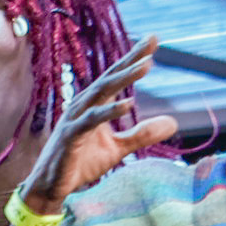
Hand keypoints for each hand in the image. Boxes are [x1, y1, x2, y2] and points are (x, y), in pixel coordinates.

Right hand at [19, 38, 178, 213]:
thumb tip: (173, 123)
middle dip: (131, 58)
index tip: (154, 39)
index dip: (134, 57)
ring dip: (124, 78)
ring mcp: (76, 118)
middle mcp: (84, 105)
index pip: (116, 76)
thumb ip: (142, 134)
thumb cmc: (80, 163)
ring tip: (146, 65)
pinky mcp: (71, 136)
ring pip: (102, 92)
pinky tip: (128, 104)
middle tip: (152, 41)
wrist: (51, 186)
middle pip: (110, 76)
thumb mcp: (118, 148)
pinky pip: (92, 120)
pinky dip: (110, 111)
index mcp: (94, 104)